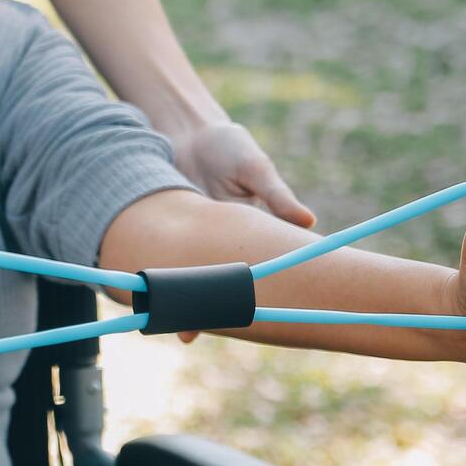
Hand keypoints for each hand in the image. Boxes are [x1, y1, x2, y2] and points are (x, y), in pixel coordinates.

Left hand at [167, 119, 315, 342]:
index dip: (258, 293)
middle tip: (216, 333)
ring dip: (189, 302)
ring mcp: (195, 240)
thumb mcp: (254, 169)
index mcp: (250, 231)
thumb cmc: (228, 147)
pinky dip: (164, 278)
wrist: (186, 132)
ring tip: (185, 332)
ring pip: (194, 278)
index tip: (259, 317)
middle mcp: (223, 242)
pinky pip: (167, 261)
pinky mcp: (169, 232)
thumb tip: (308, 222)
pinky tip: (157, 301)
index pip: (260, 266)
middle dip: (219, 309)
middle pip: (224, 281)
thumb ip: (276, 195)